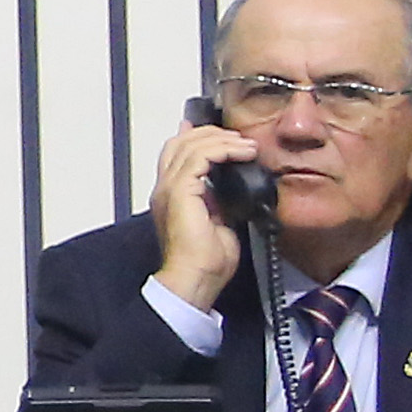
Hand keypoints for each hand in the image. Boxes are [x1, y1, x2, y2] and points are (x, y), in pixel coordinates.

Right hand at [150, 116, 259, 303]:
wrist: (196, 277)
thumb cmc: (205, 261)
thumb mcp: (217, 222)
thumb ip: (217, 201)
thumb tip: (229, 186)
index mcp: (171, 195)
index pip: (177, 153)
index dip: (199, 138)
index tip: (227, 138)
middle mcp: (165, 187)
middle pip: (180, 141)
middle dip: (212, 134)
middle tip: (239, 138)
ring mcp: (170, 187)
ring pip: (190, 144)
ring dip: (222, 139)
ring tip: (246, 145)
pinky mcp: (181, 190)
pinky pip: (201, 156)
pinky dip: (224, 149)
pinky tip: (242, 152)